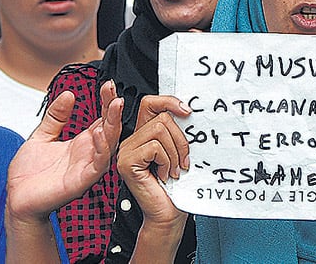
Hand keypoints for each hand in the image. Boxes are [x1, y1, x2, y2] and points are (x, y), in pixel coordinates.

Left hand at [6, 81, 122, 221]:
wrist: (17, 200)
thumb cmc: (29, 176)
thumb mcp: (41, 136)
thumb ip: (56, 116)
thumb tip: (68, 94)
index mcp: (82, 143)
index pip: (102, 118)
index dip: (106, 101)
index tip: (107, 85)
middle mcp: (89, 153)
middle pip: (110, 128)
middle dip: (114, 109)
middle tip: (115, 92)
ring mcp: (88, 166)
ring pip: (110, 143)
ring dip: (114, 125)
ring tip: (115, 106)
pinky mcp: (83, 180)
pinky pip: (99, 163)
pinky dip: (102, 148)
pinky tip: (100, 132)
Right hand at [116, 95, 190, 228]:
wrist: (168, 213)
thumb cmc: (177, 186)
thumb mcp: (180, 151)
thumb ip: (178, 131)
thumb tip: (189, 110)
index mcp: (144, 135)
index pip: (151, 103)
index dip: (170, 101)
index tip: (188, 111)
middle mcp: (131, 141)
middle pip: (162, 118)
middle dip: (181, 140)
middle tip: (184, 161)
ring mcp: (125, 151)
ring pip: (159, 130)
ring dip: (175, 153)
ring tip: (174, 170)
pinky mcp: (126, 162)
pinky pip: (154, 147)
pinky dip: (167, 161)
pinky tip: (165, 175)